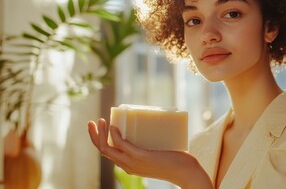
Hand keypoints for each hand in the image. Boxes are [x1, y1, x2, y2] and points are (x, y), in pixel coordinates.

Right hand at [87, 118, 212, 188]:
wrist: (186, 172)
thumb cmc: (176, 162)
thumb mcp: (158, 153)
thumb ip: (154, 145)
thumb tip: (157, 127)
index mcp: (129, 166)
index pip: (109, 154)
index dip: (100, 141)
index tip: (99, 128)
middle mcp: (128, 166)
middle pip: (103, 151)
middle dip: (94, 136)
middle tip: (91, 123)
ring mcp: (133, 162)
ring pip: (108, 148)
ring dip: (101, 134)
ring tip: (99, 121)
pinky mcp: (141, 156)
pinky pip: (122, 145)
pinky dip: (115, 135)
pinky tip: (113, 126)